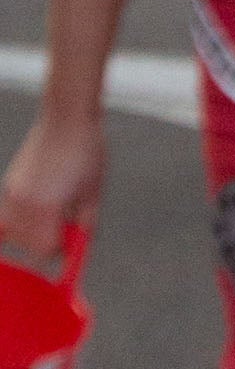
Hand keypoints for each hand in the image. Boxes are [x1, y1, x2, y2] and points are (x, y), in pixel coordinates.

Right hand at [0, 106, 100, 269]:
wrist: (68, 119)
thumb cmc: (86, 152)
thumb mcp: (93, 193)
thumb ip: (85, 225)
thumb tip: (80, 247)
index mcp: (46, 207)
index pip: (45, 248)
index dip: (61, 249)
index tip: (71, 243)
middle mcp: (23, 203)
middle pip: (28, 243)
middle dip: (46, 242)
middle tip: (65, 228)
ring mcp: (13, 193)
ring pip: (14, 232)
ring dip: (32, 232)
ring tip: (53, 215)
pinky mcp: (10, 184)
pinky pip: (7, 216)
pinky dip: (19, 221)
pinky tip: (35, 213)